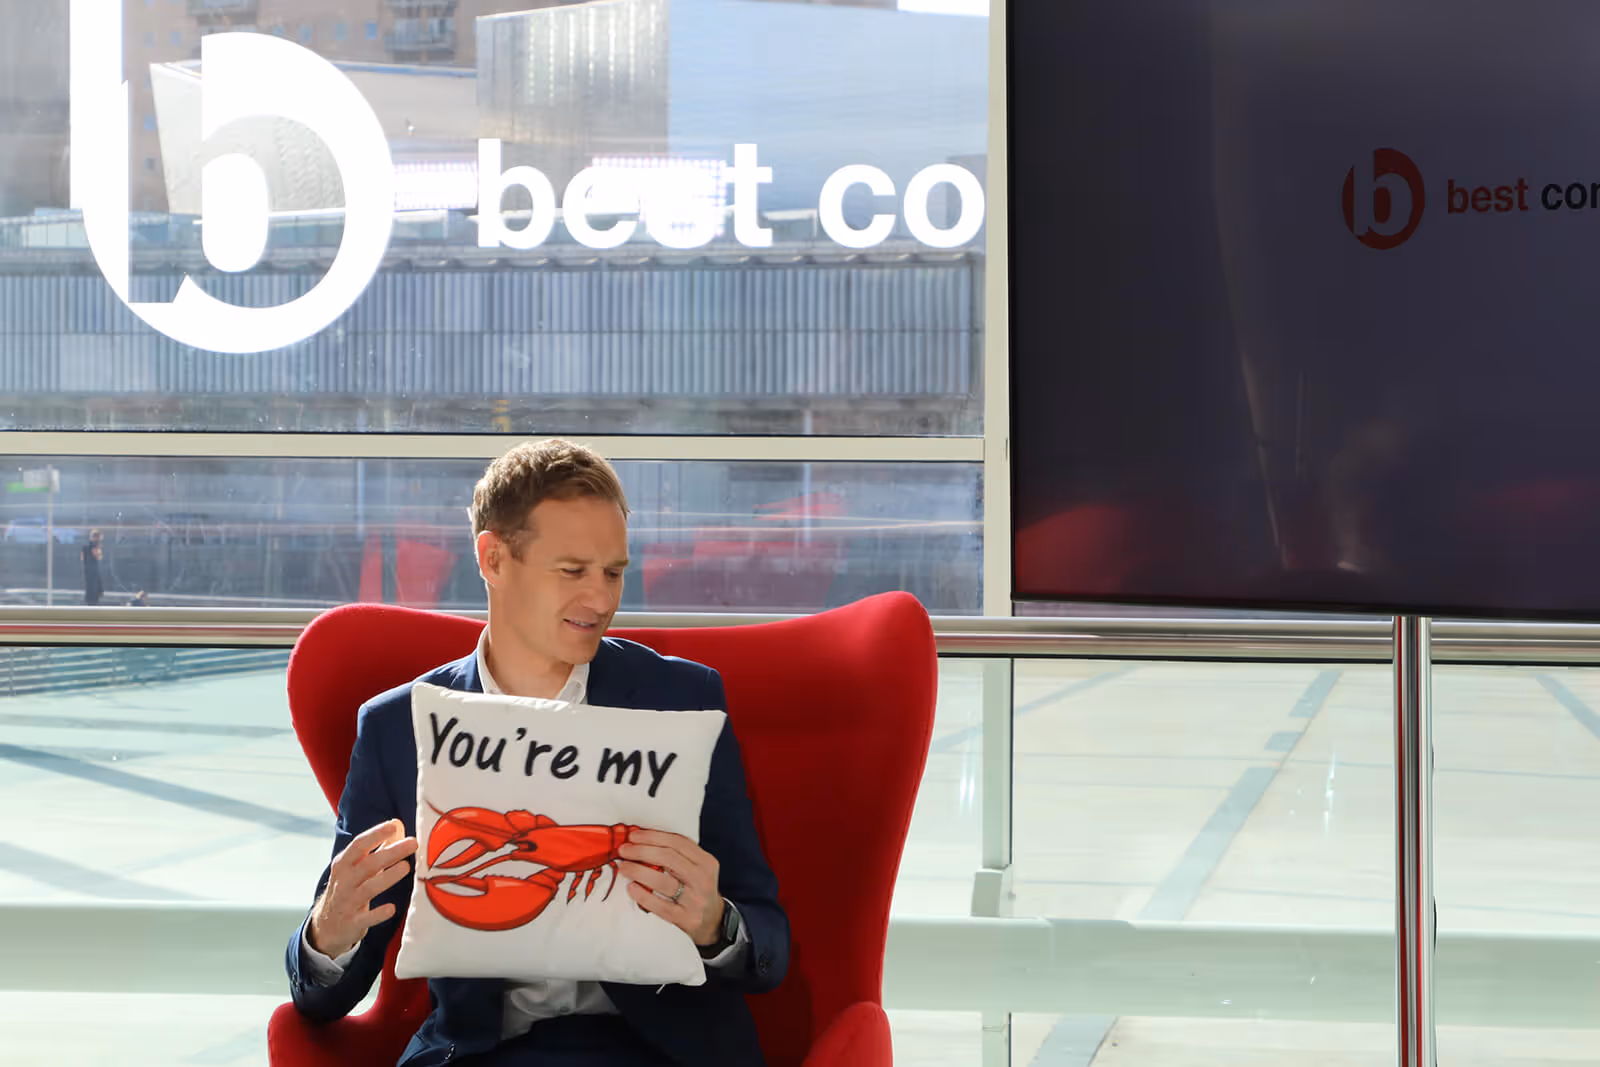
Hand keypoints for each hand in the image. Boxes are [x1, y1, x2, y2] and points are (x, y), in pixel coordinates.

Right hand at [308, 819, 417, 958]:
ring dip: (388, 877)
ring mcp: (348, 902)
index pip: (358, 845)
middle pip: (368, 864)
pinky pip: (367, 918)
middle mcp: (345, 881)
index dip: (376, 834)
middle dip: (391, 852)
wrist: (326, 926)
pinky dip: (379, 914)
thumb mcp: (355, 867)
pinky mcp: (354, 923)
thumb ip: (376, 847)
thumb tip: (397, 824)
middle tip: (413, 843)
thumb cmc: (347, 888)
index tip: (394, 826)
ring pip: (369, 888)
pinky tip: (392, 908)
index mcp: (344, 864)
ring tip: (406, 867)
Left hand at [617, 830, 723, 945]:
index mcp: (706, 862)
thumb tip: (643, 840)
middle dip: (642, 851)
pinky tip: (631, 888)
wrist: (712, 920)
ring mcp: (695, 900)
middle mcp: (702, 879)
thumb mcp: (697, 868)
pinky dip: (643, 895)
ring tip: (623, 867)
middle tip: (624, 850)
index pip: (677, 843)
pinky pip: (660, 906)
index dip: (652, 837)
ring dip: (638, 871)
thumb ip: (678, 854)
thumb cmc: (697, 890)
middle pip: (669, 858)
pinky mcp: (686, 918)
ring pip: (663, 881)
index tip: (634, 835)